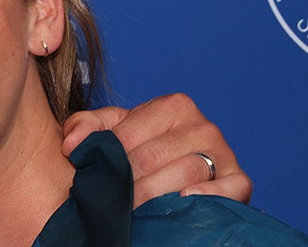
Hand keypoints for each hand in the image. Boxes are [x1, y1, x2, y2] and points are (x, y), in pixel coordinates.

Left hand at [62, 93, 251, 207]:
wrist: (172, 173)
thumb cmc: (140, 147)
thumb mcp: (112, 130)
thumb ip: (87, 127)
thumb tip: (72, 144)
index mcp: (173, 106)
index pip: (129, 135)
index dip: (107, 158)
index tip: (92, 174)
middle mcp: (202, 125)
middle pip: (154, 156)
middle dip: (126, 180)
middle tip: (109, 197)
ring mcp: (224, 153)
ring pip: (186, 171)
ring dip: (155, 193)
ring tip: (132, 207)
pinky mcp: (239, 181)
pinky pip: (230, 188)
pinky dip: (208, 196)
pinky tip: (183, 201)